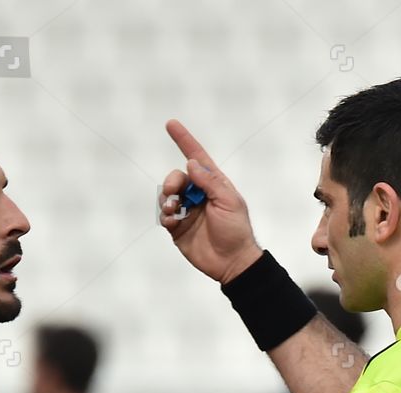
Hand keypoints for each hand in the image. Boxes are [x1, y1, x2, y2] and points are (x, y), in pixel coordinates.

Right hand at [159, 120, 263, 284]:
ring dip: (166, 199)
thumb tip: (192, 163)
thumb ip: (210, 182)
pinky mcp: (178, 228)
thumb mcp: (229, 202)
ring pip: (167, 196)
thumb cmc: (236, 230)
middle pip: (177, 177)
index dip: (184, 140)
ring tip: (174, 209)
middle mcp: (198, 194)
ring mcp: (187, 211)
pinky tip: (174, 221)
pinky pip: (164, 216)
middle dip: (172, 181)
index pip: (196, 157)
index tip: (170, 124)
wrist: (231, 262)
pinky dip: (165, 216)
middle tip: (174, 192)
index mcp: (213, 184)